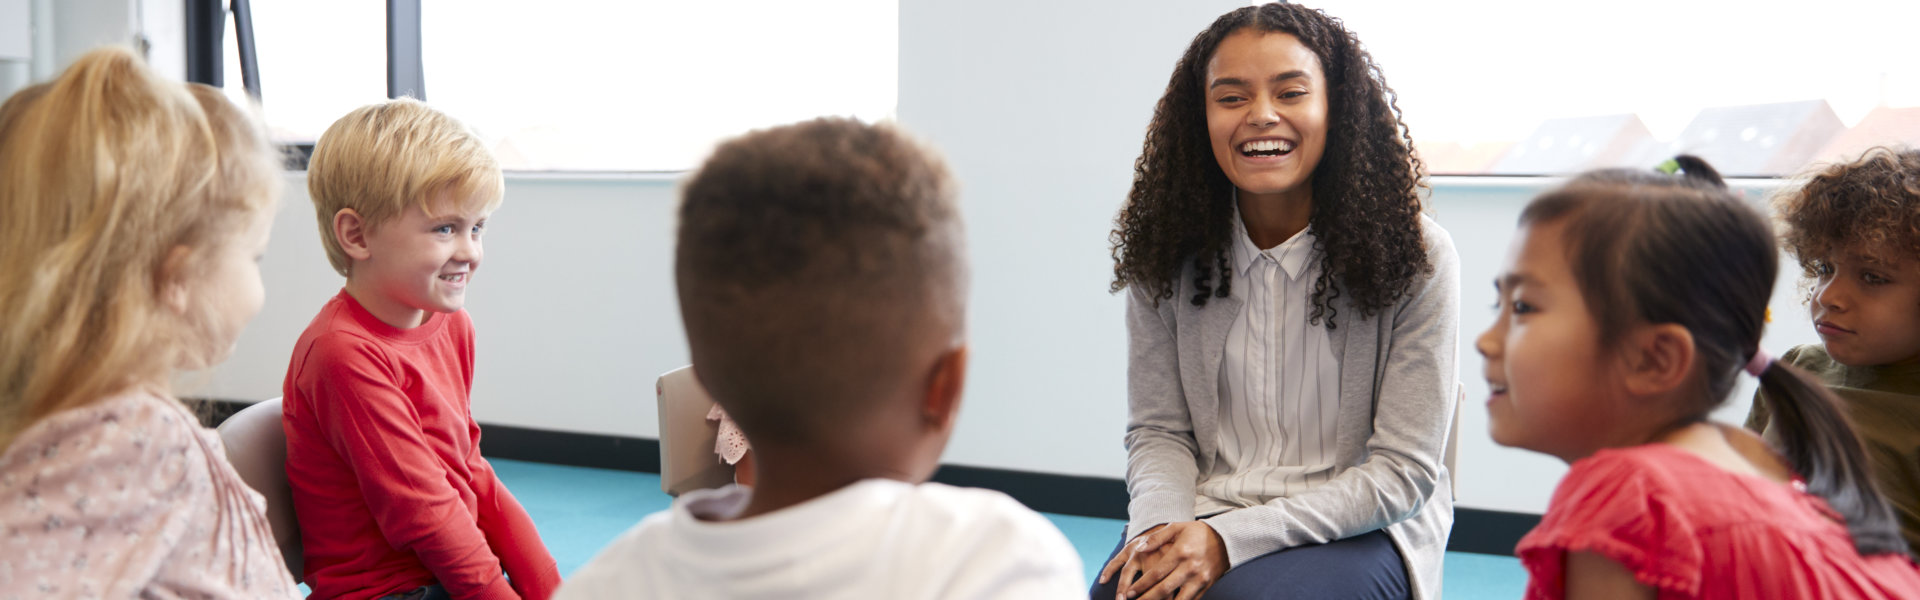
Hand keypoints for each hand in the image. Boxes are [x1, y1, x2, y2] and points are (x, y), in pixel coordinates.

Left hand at [1097, 521, 1228, 599]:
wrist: (1226, 539)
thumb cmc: (1197, 532)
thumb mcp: (1176, 527)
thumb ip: (1157, 538)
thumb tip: (1139, 548)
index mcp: (1180, 552)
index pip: (1156, 573)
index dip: (1141, 585)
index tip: (1129, 592)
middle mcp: (1190, 568)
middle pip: (1164, 589)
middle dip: (1147, 599)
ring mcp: (1199, 579)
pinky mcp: (1206, 586)